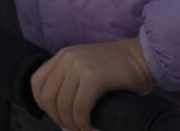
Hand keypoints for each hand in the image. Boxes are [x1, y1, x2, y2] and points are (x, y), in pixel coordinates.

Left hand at [30, 37, 156, 130]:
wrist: (142, 58)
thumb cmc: (116, 70)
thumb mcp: (85, 68)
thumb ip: (69, 82)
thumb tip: (58, 114)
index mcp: (63, 56)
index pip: (37, 84)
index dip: (44, 105)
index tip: (60, 115)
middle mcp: (67, 58)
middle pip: (48, 98)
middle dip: (59, 119)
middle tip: (75, 127)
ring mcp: (79, 66)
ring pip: (64, 106)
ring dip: (73, 125)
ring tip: (85, 129)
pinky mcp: (94, 77)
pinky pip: (79, 109)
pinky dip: (84, 124)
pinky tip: (92, 127)